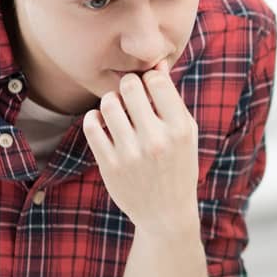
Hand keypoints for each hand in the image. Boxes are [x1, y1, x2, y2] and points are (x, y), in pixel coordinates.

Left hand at [82, 62, 199, 235]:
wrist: (166, 213)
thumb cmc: (177, 165)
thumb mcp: (185, 133)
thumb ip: (171, 100)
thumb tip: (156, 63)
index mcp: (180, 129)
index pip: (156, 81)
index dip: (149, 78)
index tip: (148, 88)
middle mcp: (156, 139)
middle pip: (130, 86)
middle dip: (128, 86)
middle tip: (130, 96)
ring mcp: (131, 153)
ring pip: (108, 103)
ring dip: (111, 102)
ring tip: (117, 111)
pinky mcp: (109, 164)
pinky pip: (91, 125)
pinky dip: (94, 118)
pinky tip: (103, 123)